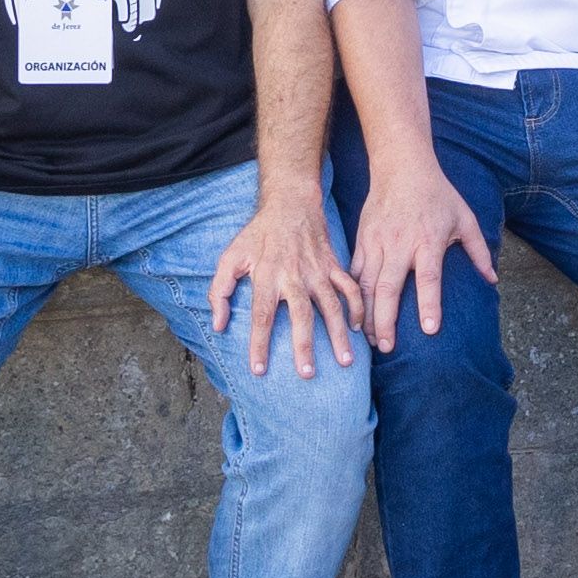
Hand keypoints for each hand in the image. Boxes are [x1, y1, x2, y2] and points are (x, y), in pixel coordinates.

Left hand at [207, 178, 363, 379]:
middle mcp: (294, 276)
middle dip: (305, 346)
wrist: (290, 204)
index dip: (260, 344)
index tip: (259, 370)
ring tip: (345, 361)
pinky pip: (349, 289)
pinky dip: (357, 307)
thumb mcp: (230, 257)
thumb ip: (219, 291)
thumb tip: (218, 324)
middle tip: (308, 373)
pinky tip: (358, 328)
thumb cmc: (258, 234)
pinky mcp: (333, 266)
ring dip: (339, 334)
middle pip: (301, 316)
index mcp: (267, 276)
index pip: (262, 316)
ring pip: (332, 306)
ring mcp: (317, 271)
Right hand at [352, 163, 497, 351]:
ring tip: (367, 339)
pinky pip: (354, 272)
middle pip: (388, 289)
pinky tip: (354, 313)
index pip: (429, 279)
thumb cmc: (438, 195)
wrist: (402, 167)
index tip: (429, 330)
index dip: (429, 305)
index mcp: (428, 241)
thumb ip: (479, 250)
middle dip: (385, 321)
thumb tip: (493, 280)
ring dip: (365, 313)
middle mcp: (400, 244)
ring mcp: (377, 242)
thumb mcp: (465, 219)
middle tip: (386, 348)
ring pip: (365, 285)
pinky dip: (352, 294)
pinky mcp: (362, 240)